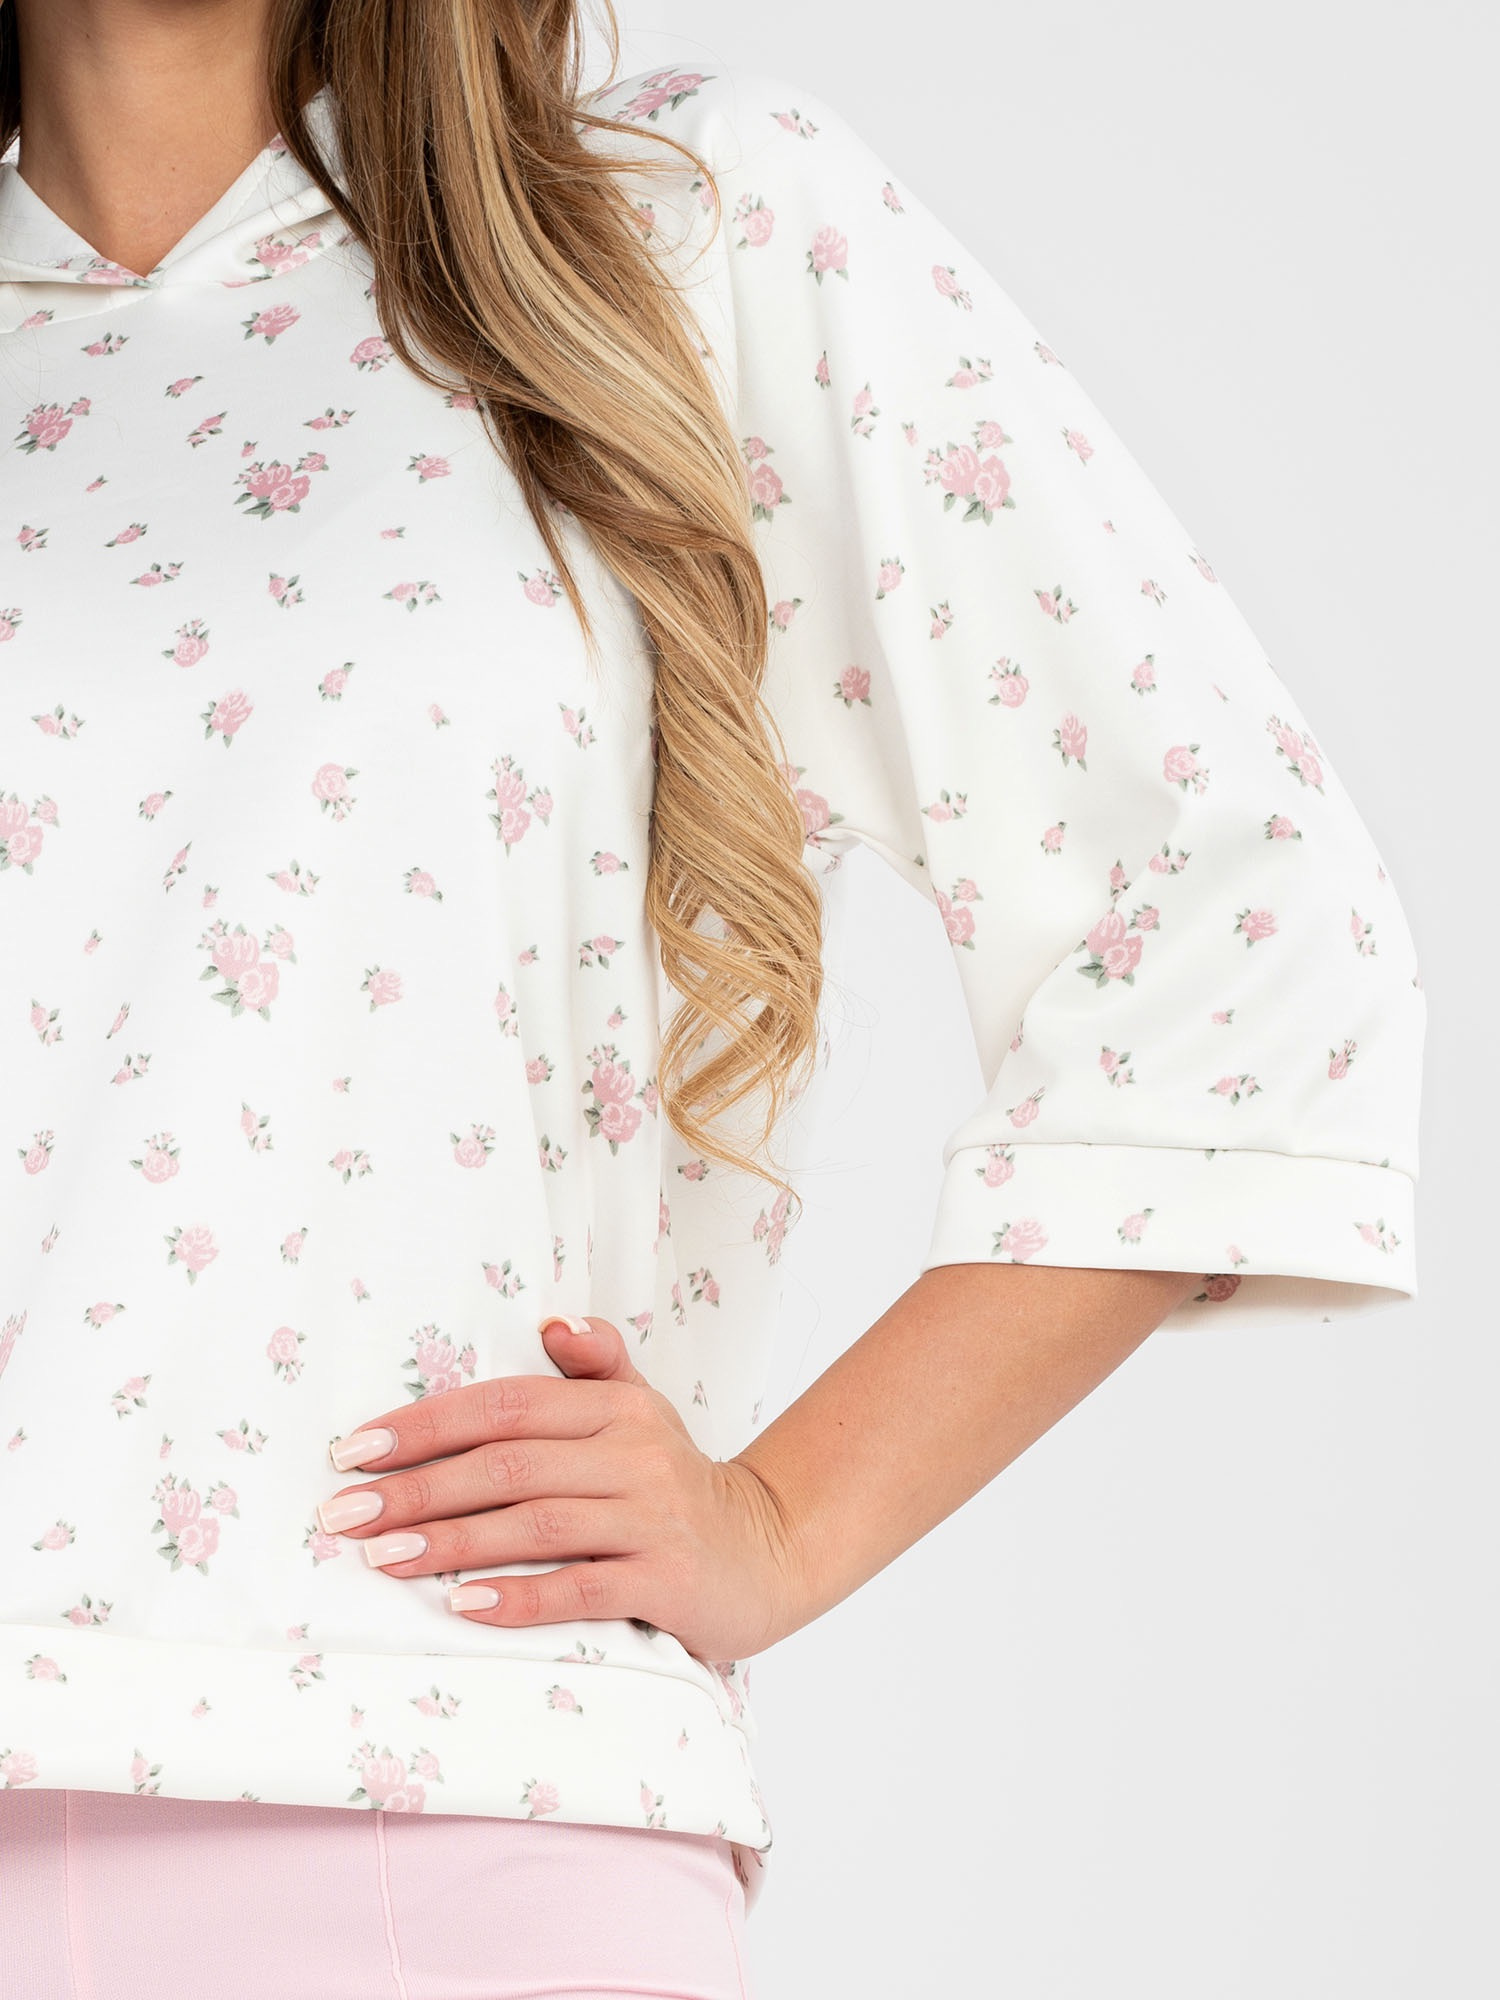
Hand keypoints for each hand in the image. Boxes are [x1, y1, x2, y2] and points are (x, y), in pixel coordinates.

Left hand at [316, 1314, 805, 1664]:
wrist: (768, 1553)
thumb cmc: (677, 1485)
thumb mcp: (644, 1413)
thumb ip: (596, 1366)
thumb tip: (551, 1322)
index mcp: (617, 1408)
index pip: (506, 1403)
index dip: (427, 1424)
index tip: (355, 1449)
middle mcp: (635, 1454)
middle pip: (507, 1465)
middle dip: (416, 1488)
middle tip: (342, 1514)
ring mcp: (652, 1518)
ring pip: (533, 1524)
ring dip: (449, 1540)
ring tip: (381, 1556)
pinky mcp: (667, 1581)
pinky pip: (580, 1588)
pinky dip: (518, 1597)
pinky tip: (462, 1604)